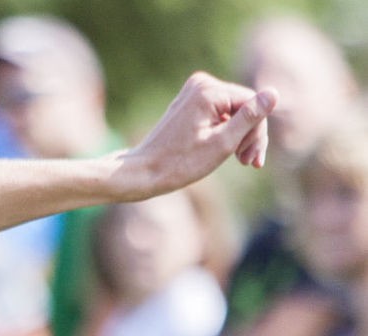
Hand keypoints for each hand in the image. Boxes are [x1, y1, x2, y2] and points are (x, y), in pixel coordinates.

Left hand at [120, 73, 276, 198]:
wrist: (143, 172)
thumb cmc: (180, 163)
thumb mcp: (223, 143)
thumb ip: (250, 118)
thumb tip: (274, 93)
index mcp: (209, 90)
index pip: (253, 103)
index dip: (257, 132)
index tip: (253, 160)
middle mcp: (201, 83)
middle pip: (243, 106)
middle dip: (249, 134)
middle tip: (249, 163)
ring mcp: (194, 91)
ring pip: (233, 111)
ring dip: (239, 135)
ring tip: (241, 161)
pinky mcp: (190, 102)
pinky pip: (219, 113)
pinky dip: (225, 131)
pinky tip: (228, 151)